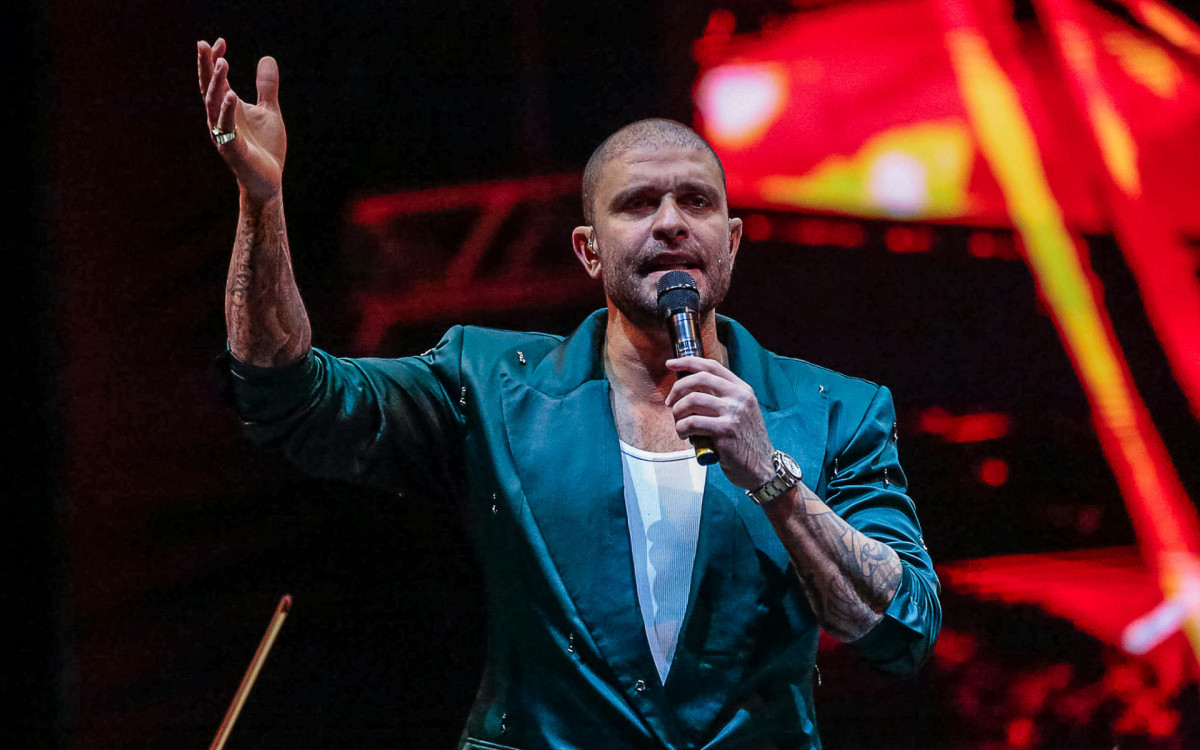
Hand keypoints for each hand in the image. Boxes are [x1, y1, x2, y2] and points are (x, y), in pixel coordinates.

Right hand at [198, 38, 286, 204]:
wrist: (268, 180)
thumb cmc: (265, 147)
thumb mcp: (269, 110)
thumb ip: (266, 86)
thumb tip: (267, 58)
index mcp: (228, 108)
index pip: (216, 80)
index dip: (214, 60)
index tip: (220, 41)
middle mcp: (221, 118)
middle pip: (208, 88)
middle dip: (206, 67)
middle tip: (205, 45)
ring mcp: (224, 134)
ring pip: (214, 105)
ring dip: (217, 84)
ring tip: (223, 63)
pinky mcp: (233, 149)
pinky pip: (226, 128)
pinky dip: (227, 111)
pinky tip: (231, 95)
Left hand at [664, 356, 774, 489]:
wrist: (762, 466)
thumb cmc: (745, 441)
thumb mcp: (740, 412)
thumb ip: (721, 398)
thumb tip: (688, 388)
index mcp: (742, 389)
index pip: (711, 366)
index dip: (687, 362)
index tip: (670, 364)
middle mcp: (739, 397)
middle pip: (698, 380)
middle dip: (677, 390)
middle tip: (670, 403)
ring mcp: (733, 413)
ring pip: (691, 401)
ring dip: (677, 413)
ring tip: (680, 425)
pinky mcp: (725, 431)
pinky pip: (692, 423)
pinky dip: (681, 429)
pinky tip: (685, 436)